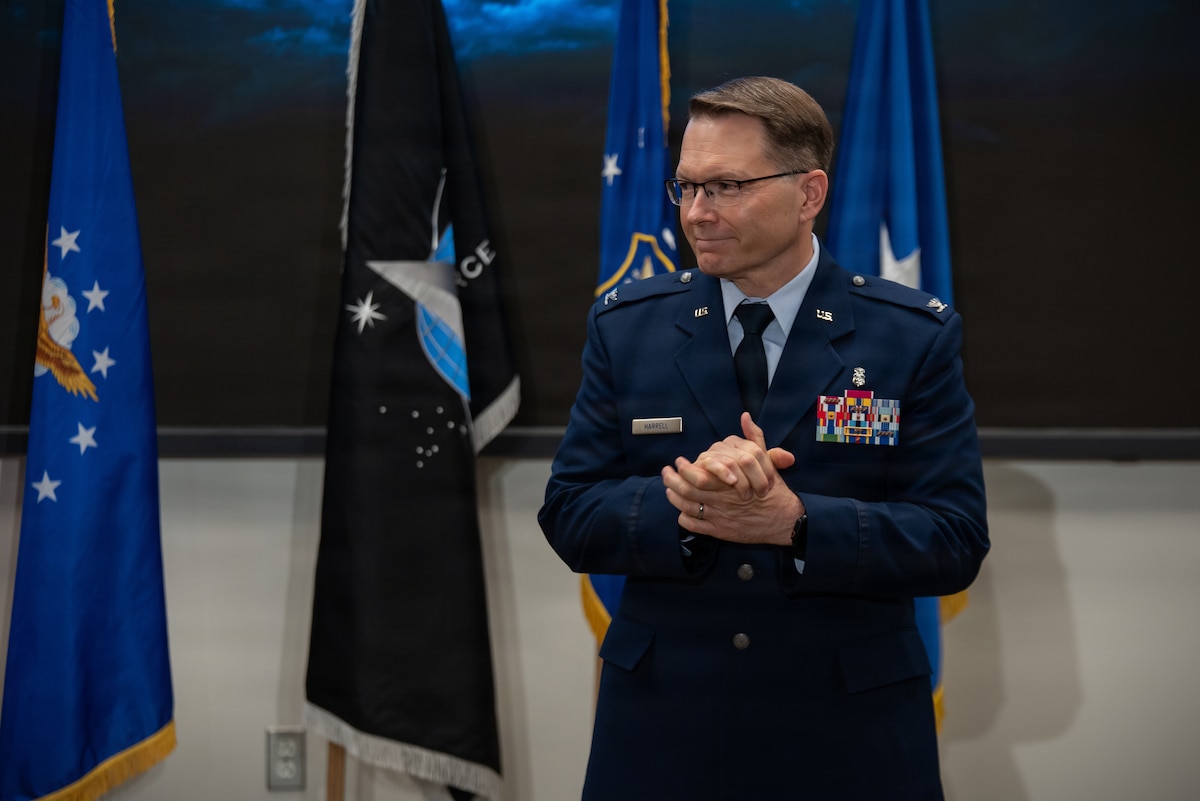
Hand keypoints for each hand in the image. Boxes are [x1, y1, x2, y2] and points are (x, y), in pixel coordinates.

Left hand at [662, 413, 803, 545]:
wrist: (783, 519)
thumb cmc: (773, 489)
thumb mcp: (765, 461)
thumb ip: (754, 438)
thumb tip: (745, 416)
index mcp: (729, 482)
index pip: (698, 475)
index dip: (684, 468)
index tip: (678, 461)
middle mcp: (721, 500)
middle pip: (687, 491)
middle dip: (672, 481)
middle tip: (666, 473)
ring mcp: (719, 517)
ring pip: (688, 507)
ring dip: (674, 497)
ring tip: (668, 489)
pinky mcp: (720, 531)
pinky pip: (694, 525)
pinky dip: (683, 517)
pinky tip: (680, 511)